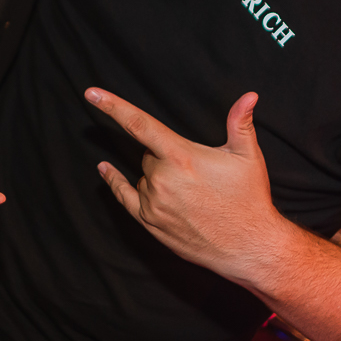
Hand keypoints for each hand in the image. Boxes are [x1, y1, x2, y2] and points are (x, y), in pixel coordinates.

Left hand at [86, 88, 290, 283]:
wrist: (248, 246)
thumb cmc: (249, 199)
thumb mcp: (248, 157)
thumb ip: (240, 123)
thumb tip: (249, 95)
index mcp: (181, 157)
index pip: (139, 124)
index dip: (113, 106)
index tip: (91, 93)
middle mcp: (161, 179)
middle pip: (149, 154)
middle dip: (167, 156)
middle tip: (197, 173)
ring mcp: (153, 203)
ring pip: (144, 177)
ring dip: (160, 177)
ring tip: (192, 193)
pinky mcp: (150, 223)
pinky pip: (124, 196)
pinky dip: (115, 182)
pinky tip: (105, 169)